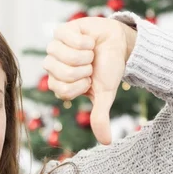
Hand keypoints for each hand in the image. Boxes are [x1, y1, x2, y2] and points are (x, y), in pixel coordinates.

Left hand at [42, 16, 136, 144]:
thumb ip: (100, 117)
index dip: (80, 85)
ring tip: (90, 53)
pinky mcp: (61, 31)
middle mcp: (53, 67)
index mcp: (59, 84)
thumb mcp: (105, 94)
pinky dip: (84, 40)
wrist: (119, 43)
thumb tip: (106, 142)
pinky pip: (67, 38)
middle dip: (82, 69)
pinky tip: (89, 40)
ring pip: (60, 54)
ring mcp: (55, 48)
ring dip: (83, 54)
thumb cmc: (109, 69)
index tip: (89, 80)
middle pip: (59, 73)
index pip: (61, 90)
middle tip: (90, 65)